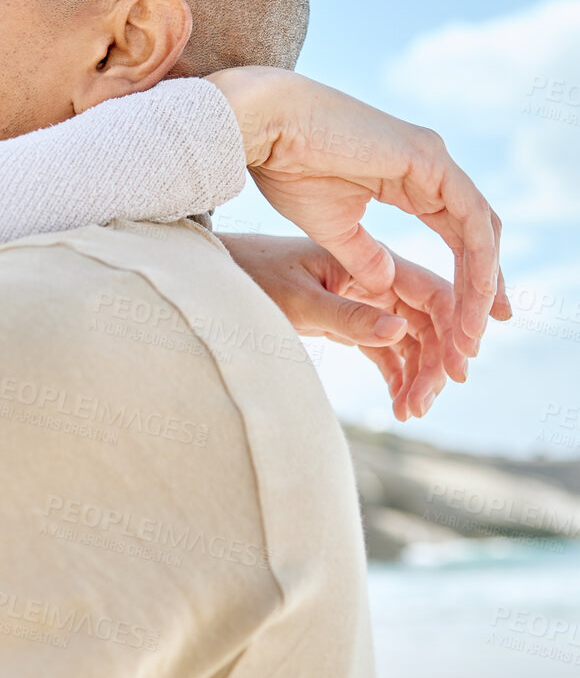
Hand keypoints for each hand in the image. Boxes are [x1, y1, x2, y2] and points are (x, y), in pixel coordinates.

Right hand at [208, 66, 503, 371]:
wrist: (266, 126)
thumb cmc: (285, 167)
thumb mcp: (331, 226)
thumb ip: (362, 254)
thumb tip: (384, 284)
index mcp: (409, 177)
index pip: (456, 233)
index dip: (466, 278)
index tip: (467, 323)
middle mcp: (431, 167)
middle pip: (476, 235)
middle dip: (481, 290)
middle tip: (476, 340)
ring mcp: (434, 161)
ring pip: (480, 230)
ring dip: (481, 285)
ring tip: (472, 331)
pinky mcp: (430, 159)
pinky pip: (471, 218)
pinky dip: (478, 260)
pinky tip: (475, 295)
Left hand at [220, 233, 510, 420]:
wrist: (220, 275)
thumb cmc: (251, 277)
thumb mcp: (296, 300)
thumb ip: (346, 315)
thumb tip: (399, 330)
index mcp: (371, 263)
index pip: (434, 294)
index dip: (457, 331)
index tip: (459, 372)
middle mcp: (377, 279)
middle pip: (428, 323)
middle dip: (435, 365)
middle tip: (421, 406)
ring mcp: (366, 300)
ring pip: (412, 341)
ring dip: (418, 376)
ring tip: (409, 413)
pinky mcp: (351, 320)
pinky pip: (388, 350)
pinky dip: (398, 375)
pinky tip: (399, 405)